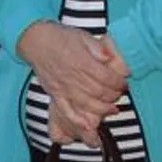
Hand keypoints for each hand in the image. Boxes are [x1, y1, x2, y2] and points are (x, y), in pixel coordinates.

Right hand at [17, 22, 125, 142]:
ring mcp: (64, 88)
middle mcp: (73, 77)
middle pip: (98, 92)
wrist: (37, 42)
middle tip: (120, 94)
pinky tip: (88, 125)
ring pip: (86, 104)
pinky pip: (66, 111)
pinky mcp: (55, 95)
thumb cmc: (62, 37)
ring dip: (102, 109)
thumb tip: (109, 58)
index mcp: (83, 62)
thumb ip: (98, 48)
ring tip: (113, 109)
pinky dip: (78, 120)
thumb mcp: (84, 36)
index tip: (124, 82)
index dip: (118, 82)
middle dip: (113, 96)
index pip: (106, 77)